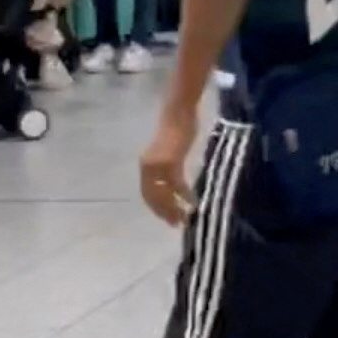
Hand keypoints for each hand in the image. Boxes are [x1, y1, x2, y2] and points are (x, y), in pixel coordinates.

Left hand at [139, 107, 199, 224]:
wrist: (179, 113)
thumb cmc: (176, 130)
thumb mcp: (167, 153)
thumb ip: (166, 170)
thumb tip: (173, 188)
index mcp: (145, 165)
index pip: (147, 193)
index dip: (156, 208)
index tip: (167, 219)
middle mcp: (148, 167)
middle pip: (154, 197)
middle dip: (165, 212)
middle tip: (176, 224)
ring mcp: (159, 165)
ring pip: (165, 193)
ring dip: (174, 207)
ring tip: (184, 218)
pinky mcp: (171, 162)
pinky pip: (177, 184)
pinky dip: (184, 194)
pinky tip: (192, 202)